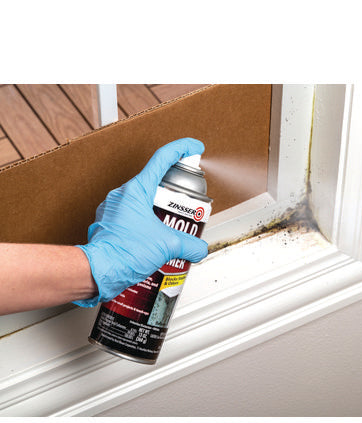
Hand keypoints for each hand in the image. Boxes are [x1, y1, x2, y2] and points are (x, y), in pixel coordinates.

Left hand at [74, 138, 207, 306]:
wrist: (98, 272)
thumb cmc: (122, 253)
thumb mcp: (167, 246)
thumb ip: (190, 245)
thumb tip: (200, 248)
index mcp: (137, 190)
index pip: (163, 158)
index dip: (182, 149)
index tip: (195, 148)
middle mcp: (123, 195)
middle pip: (156, 181)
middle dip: (176, 191)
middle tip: (189, 203)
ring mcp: (115, 209)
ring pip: (145, 200)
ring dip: (162, 209)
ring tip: (175, 224)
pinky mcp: (113, 224)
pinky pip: (135, 215)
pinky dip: (150, 222)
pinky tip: (159, 237)